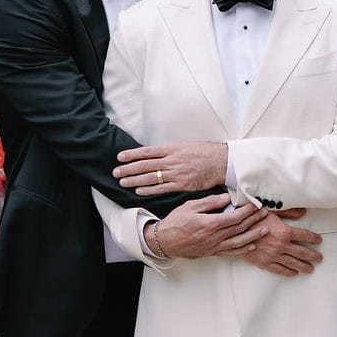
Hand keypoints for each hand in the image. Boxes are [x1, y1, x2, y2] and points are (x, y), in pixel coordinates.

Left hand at [114, 140, 228, 194]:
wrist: (221, 161)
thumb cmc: (204, 152)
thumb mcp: (184, 145)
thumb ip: (169, 150)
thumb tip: (154, 153)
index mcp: (171, 149)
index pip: (146, 152)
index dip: (131, 155)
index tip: (120, 157)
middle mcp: (171, 160)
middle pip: (145, 165)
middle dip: (128, 169)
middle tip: (115, 173)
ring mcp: (176, 173)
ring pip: (151, 177)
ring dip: (135, 180)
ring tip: (123, 182)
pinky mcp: (182, 185)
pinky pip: (162, 189)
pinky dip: (149, 190)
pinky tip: (138, 191)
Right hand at [144, 195, 267, 257]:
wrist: (164, 242)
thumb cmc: (175, 223)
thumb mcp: (190, 206)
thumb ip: (210, 202)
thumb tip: (226, 198)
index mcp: (210, 224)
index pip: (235, 217)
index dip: (248, 211)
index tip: (256, 204)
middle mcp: (214, 237)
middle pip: (240, 228)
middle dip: (254, 220)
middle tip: (265, 212)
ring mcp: (214, 247)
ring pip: (239, 241)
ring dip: (254, 235)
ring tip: (265, 229)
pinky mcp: (212, 252)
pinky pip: (231, 251)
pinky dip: (243, 249)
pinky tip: (252, 245)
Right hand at [240, 213, 322, 276]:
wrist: (235, 229)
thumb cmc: (253, 217)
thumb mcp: (272, 210)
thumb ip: (289, 212)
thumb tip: (303, 212)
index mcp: (285, 232)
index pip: (305, 236)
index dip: (313, 239)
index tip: (318, 241)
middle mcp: (281, 245)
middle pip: (302, 252)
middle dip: (313, 256)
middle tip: (319, 258)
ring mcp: (273, 255)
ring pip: (293, 263)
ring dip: (304, 266)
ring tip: (310, 269)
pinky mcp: (264, 262)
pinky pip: (279, 269)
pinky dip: (288, 272)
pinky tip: (294, 273)